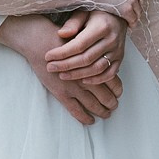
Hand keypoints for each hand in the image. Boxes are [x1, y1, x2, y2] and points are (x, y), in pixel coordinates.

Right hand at [0, 13, 121, 125]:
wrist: (39, 41)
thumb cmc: (59, 37)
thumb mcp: (81, 40)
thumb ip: (93, 52)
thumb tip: (103, 61)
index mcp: (94, 64)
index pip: (112, 80)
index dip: (117, 89)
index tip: (119, 93)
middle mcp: (87, 77)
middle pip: (105, 95)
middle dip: (111, 103)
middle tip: (114, 106)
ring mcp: (75, 86)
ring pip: (93, 104)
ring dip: (102, 111)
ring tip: (106, 114)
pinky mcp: (62, 93)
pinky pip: (76, 110)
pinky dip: (84, 117)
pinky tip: (90, 121)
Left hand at [44, 9, 127, 83]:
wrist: (118, 15)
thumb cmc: (96, 13)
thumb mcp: (83, 12)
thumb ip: (72, 23)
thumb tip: (61, 34)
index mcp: (102, 26)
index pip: (79, 44)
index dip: (62, 53)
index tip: (48, 56)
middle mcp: (112, 40)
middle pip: (86, 58)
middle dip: (66, 65)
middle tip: (50, 67)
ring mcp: (118, 50)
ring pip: (97, 69)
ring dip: (78, 75)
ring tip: (62, 75)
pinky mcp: (121, 58)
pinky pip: (110, 74)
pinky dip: (97, 80)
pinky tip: (83, 81)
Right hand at [113, 0, 142, 27]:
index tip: (130, 3)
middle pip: (140, 1)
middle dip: (134, 7)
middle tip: (130, 12)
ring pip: (138, 11)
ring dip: (133, 15)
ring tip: (129, 20)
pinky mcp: (127, 9)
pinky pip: (133, 19)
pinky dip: (131, 23)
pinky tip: (128, 25)